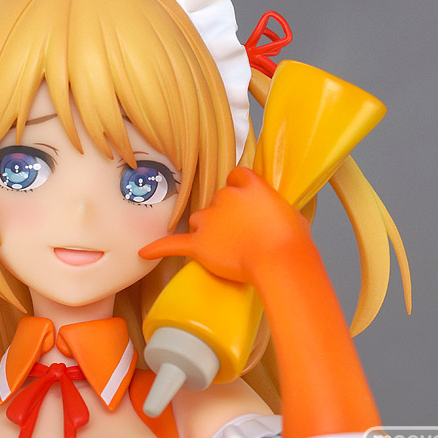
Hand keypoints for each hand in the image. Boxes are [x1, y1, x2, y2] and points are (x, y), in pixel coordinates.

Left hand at [139, 167, 314, 282]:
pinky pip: (174, 244)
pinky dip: (159, 248)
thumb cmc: (292, 242)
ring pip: (200, 220)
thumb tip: (275, 218)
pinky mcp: (199, 244)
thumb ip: (275, 210)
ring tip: (226, 249)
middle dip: (226, 216)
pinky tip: (144, 252)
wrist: (280, 261)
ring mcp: (210, 220)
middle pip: (217, 200)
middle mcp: (227, 197)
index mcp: (251, 185)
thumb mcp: (292, 215)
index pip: (236, 176)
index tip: (244, 203)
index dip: (238, 190)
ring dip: (208, 230)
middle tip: (243, 236)